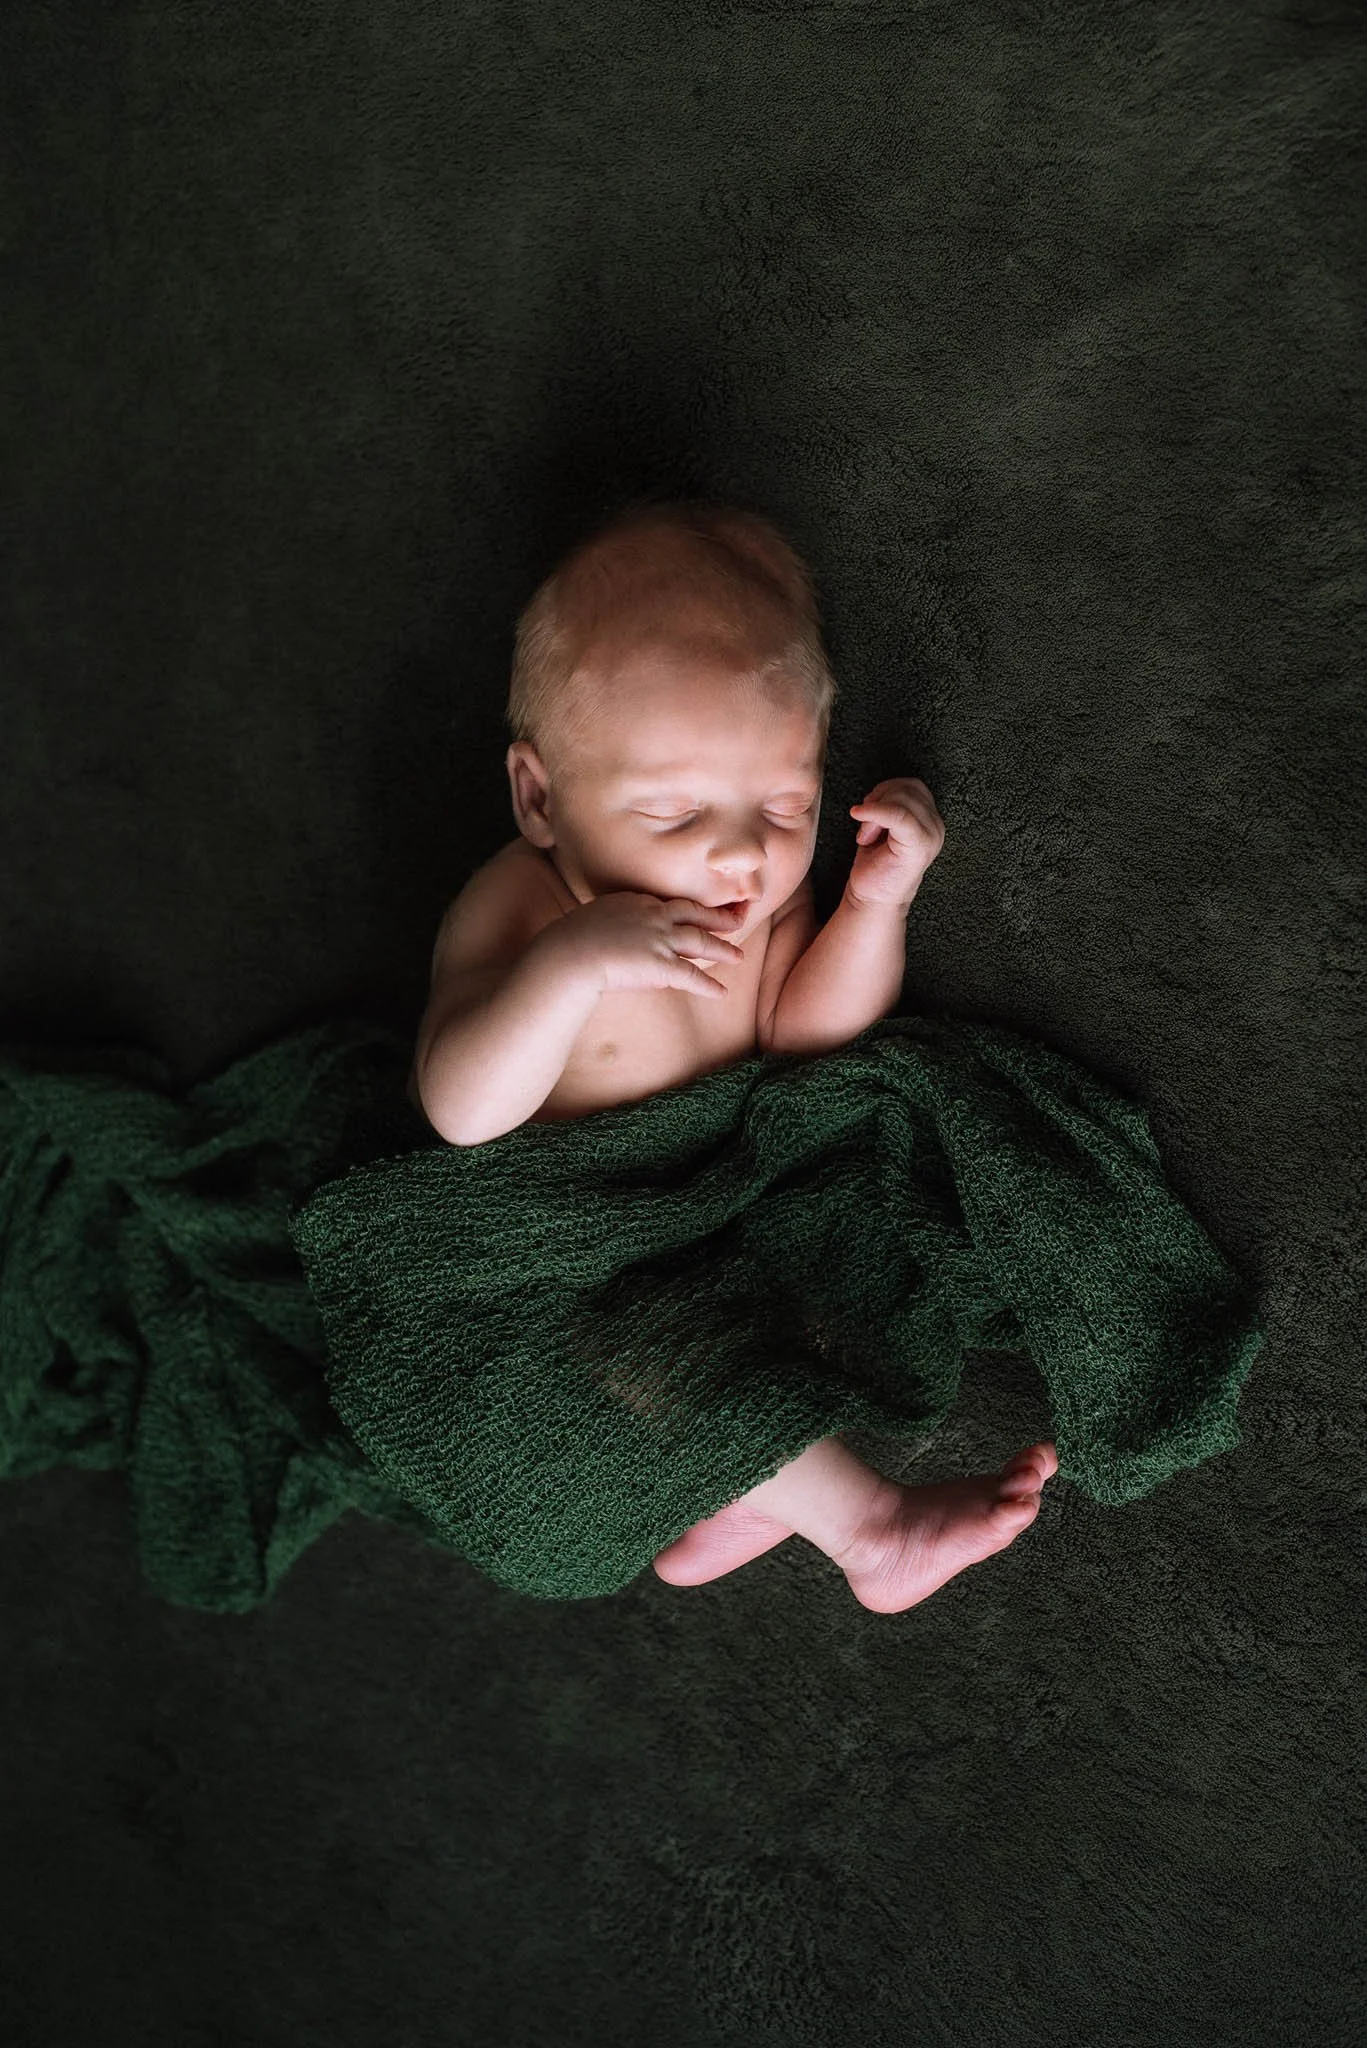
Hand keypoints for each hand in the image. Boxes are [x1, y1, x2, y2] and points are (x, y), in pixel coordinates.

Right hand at [547, 891, 745, 999]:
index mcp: (636, 901)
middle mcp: (653, 915)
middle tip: (737, 920)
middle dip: (718, 918)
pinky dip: (709, 986)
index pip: (670, 905)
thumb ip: (611, 923)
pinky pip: (692, 976)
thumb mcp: (593, 919)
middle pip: (694, 914)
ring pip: (700, 942)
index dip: (689, 910)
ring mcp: (660, 939)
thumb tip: (614, 937)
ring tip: (738, 955)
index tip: (700, 912)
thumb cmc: (570, 939)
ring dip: (722, 949)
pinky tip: (721, 992)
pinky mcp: (661, 964)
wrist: (570, 953)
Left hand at [847, 776, 944, 908]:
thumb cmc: (876, 866)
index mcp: (930, 820)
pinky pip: (898, 814)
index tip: (867, 812)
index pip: (912, 786)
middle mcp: (936, 826)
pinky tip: (858, 816)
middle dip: (878, 800)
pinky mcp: (920, 845)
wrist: (873, 900)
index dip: (885, 791)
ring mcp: (931, 836)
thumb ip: (888, 806)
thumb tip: (879, 792)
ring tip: (866, 835)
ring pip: (901, 799)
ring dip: (874, 811)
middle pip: (907, 789)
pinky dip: (874, 812)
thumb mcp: (883, 827)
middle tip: (865, 827)